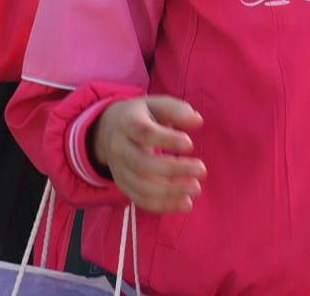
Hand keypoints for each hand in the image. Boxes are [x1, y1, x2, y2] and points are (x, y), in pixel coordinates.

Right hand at [92, 95, 205, 213]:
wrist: (108, 129)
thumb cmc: (142, 115)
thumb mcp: (156, 104)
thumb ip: (177, 110)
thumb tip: (198, 121)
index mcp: (127, 123)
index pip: (145, 132)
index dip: (167, 140)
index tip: (190, 144)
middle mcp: (119, 148)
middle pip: (142, 163)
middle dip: (173, 170)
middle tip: (202, 170)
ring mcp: (118, 170)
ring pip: (141, 186)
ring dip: (170, 192)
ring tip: (196, 190)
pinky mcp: (123, 186)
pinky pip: (141, 200)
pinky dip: (163, 205)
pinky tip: (186, 203)